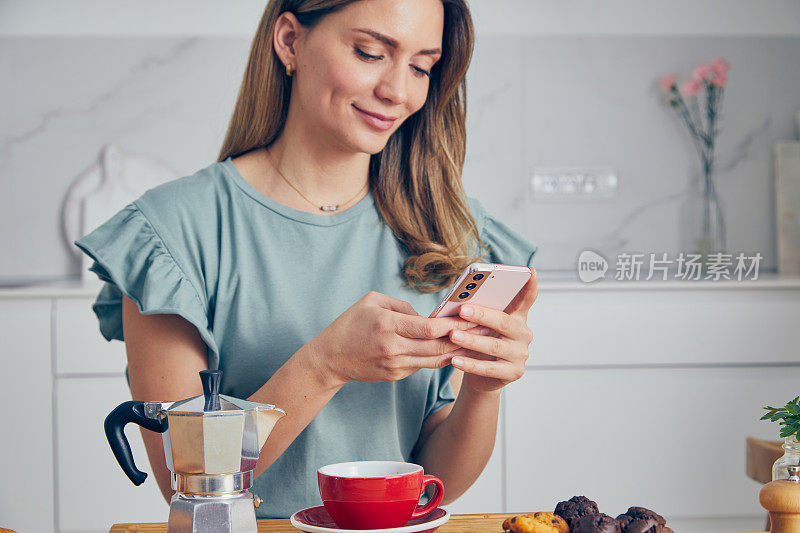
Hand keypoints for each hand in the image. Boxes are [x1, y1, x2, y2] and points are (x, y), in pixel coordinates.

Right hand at [303, 291, 479, 387]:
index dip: (453, 324)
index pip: (429, 328)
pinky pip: (423, 365)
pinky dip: (440, 358)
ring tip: (478, 342)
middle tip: (485, 330)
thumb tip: (427, 316)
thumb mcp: (371, 302)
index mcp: (387, 325)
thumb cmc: (350, 324)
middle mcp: (393, 348)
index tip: (471, 317)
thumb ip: (402, 306)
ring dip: (458, 352)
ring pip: (435, 360)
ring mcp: (395, 365)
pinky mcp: (395, 375)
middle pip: (438, 347)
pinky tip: (456, 351)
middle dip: (464, 339)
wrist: (329, 359)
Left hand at [447, 268, 537, 392]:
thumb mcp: (481, 326)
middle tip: (462, 309)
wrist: (483, 377)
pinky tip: (455, 359)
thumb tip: (459, 300)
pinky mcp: (513, 372)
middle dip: (482, 315)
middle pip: (504, 322)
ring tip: (453, 335)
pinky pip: (489, 368)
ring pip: (495, 345)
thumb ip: (479, 311)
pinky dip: (471, 364)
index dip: (530, 286)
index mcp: (517, 317)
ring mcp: (520, 354)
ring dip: (472, 340)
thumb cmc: (481, 343)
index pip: (526, 299)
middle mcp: (523, 334)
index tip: (530, 271)